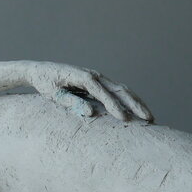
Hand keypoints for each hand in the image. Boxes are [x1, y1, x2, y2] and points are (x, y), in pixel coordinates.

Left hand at [26, 62, 152, 121]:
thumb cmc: (46, 84)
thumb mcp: (54, 95)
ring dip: (137, 103)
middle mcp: (93, 75)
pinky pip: (117, 91)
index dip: (114, 105)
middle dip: (135, 104)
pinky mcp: (98, 83)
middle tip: (148, 119)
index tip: (124, 119)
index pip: (102, 92)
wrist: (41, 72)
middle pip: (119, 89)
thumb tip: (90, 112)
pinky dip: (130, 100)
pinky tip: (138, 111)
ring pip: (122, 89)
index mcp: (82, 77)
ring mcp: (98, 78)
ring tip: (150, 117)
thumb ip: (70, 102)